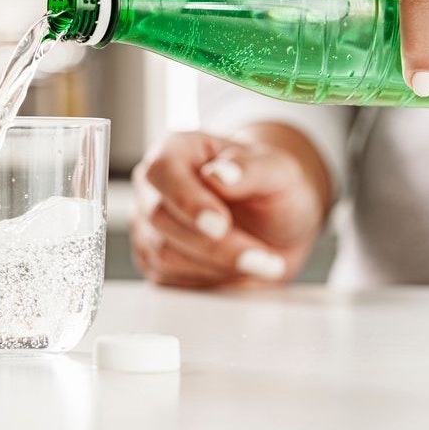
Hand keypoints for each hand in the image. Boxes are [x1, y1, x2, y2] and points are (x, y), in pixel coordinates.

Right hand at [130, 128, 328, 288]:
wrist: (278, 227)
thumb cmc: (274, 190)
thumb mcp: (279, 171)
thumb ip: (251, 168)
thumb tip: (220, 174)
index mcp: (178, 148)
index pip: (163, 171)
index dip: (188, 200)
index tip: (221, 225)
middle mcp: (155, 185)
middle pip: (162, 218)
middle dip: (216, 245)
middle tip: (263, 257)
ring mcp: (149, 224)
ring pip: (164, 254)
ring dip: (217, 266)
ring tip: (260, 262)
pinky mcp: (153, 259)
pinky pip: (168, 278)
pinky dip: (207, 281)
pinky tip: (236, 271)